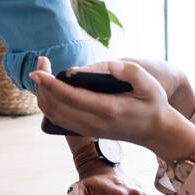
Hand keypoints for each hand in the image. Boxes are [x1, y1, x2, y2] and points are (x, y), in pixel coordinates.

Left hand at [32, 56, 194, 160]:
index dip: (50, 84)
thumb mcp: (149, 84)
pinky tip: (49, 87)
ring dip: (43, 93)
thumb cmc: (153, 104)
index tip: (38, 70)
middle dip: (42, 85)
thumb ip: (128, 71)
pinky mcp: (85, 130)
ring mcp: (88, 129)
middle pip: (56, 106)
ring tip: (43, 71)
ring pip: (54, 114)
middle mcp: (94, 123)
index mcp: (108, 110)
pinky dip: (49, 102)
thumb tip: (106, 65)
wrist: (156, 131)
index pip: (70, 98)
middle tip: (40, 62)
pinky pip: (59, 118)